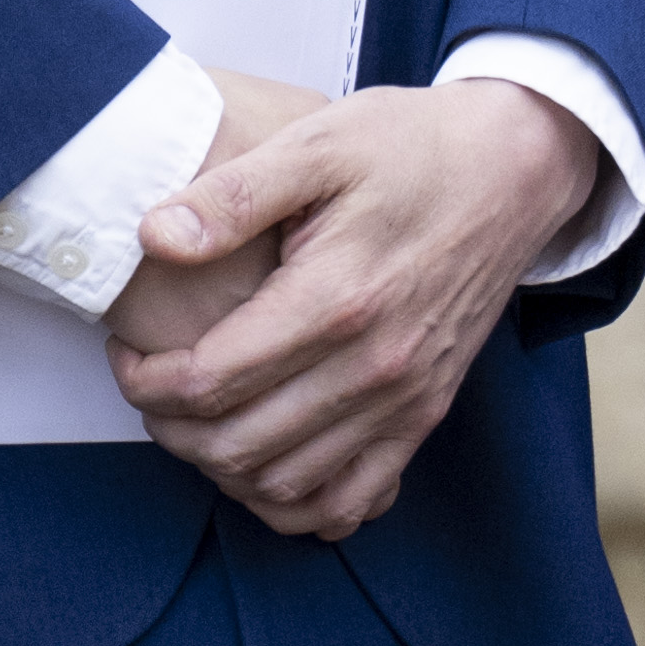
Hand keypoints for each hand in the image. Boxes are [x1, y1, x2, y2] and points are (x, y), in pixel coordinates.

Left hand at [105, 79, 600, 541]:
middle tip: (151, 385)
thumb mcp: (319, 141)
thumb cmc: (414, 146)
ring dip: (223, 469)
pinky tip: (267, 464)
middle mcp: (373, 366)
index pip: (208, 381)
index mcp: (335, 298)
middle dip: (170, 428)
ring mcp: (405, 399)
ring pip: (285, 487)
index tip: (129, 351)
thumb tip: (154, 237)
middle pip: (235, 446)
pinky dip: (298, 504)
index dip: (145, 380)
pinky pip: (352, 501)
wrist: (515, 166)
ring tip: (199, 419)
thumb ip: (232, 193)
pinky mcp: (427, 413)